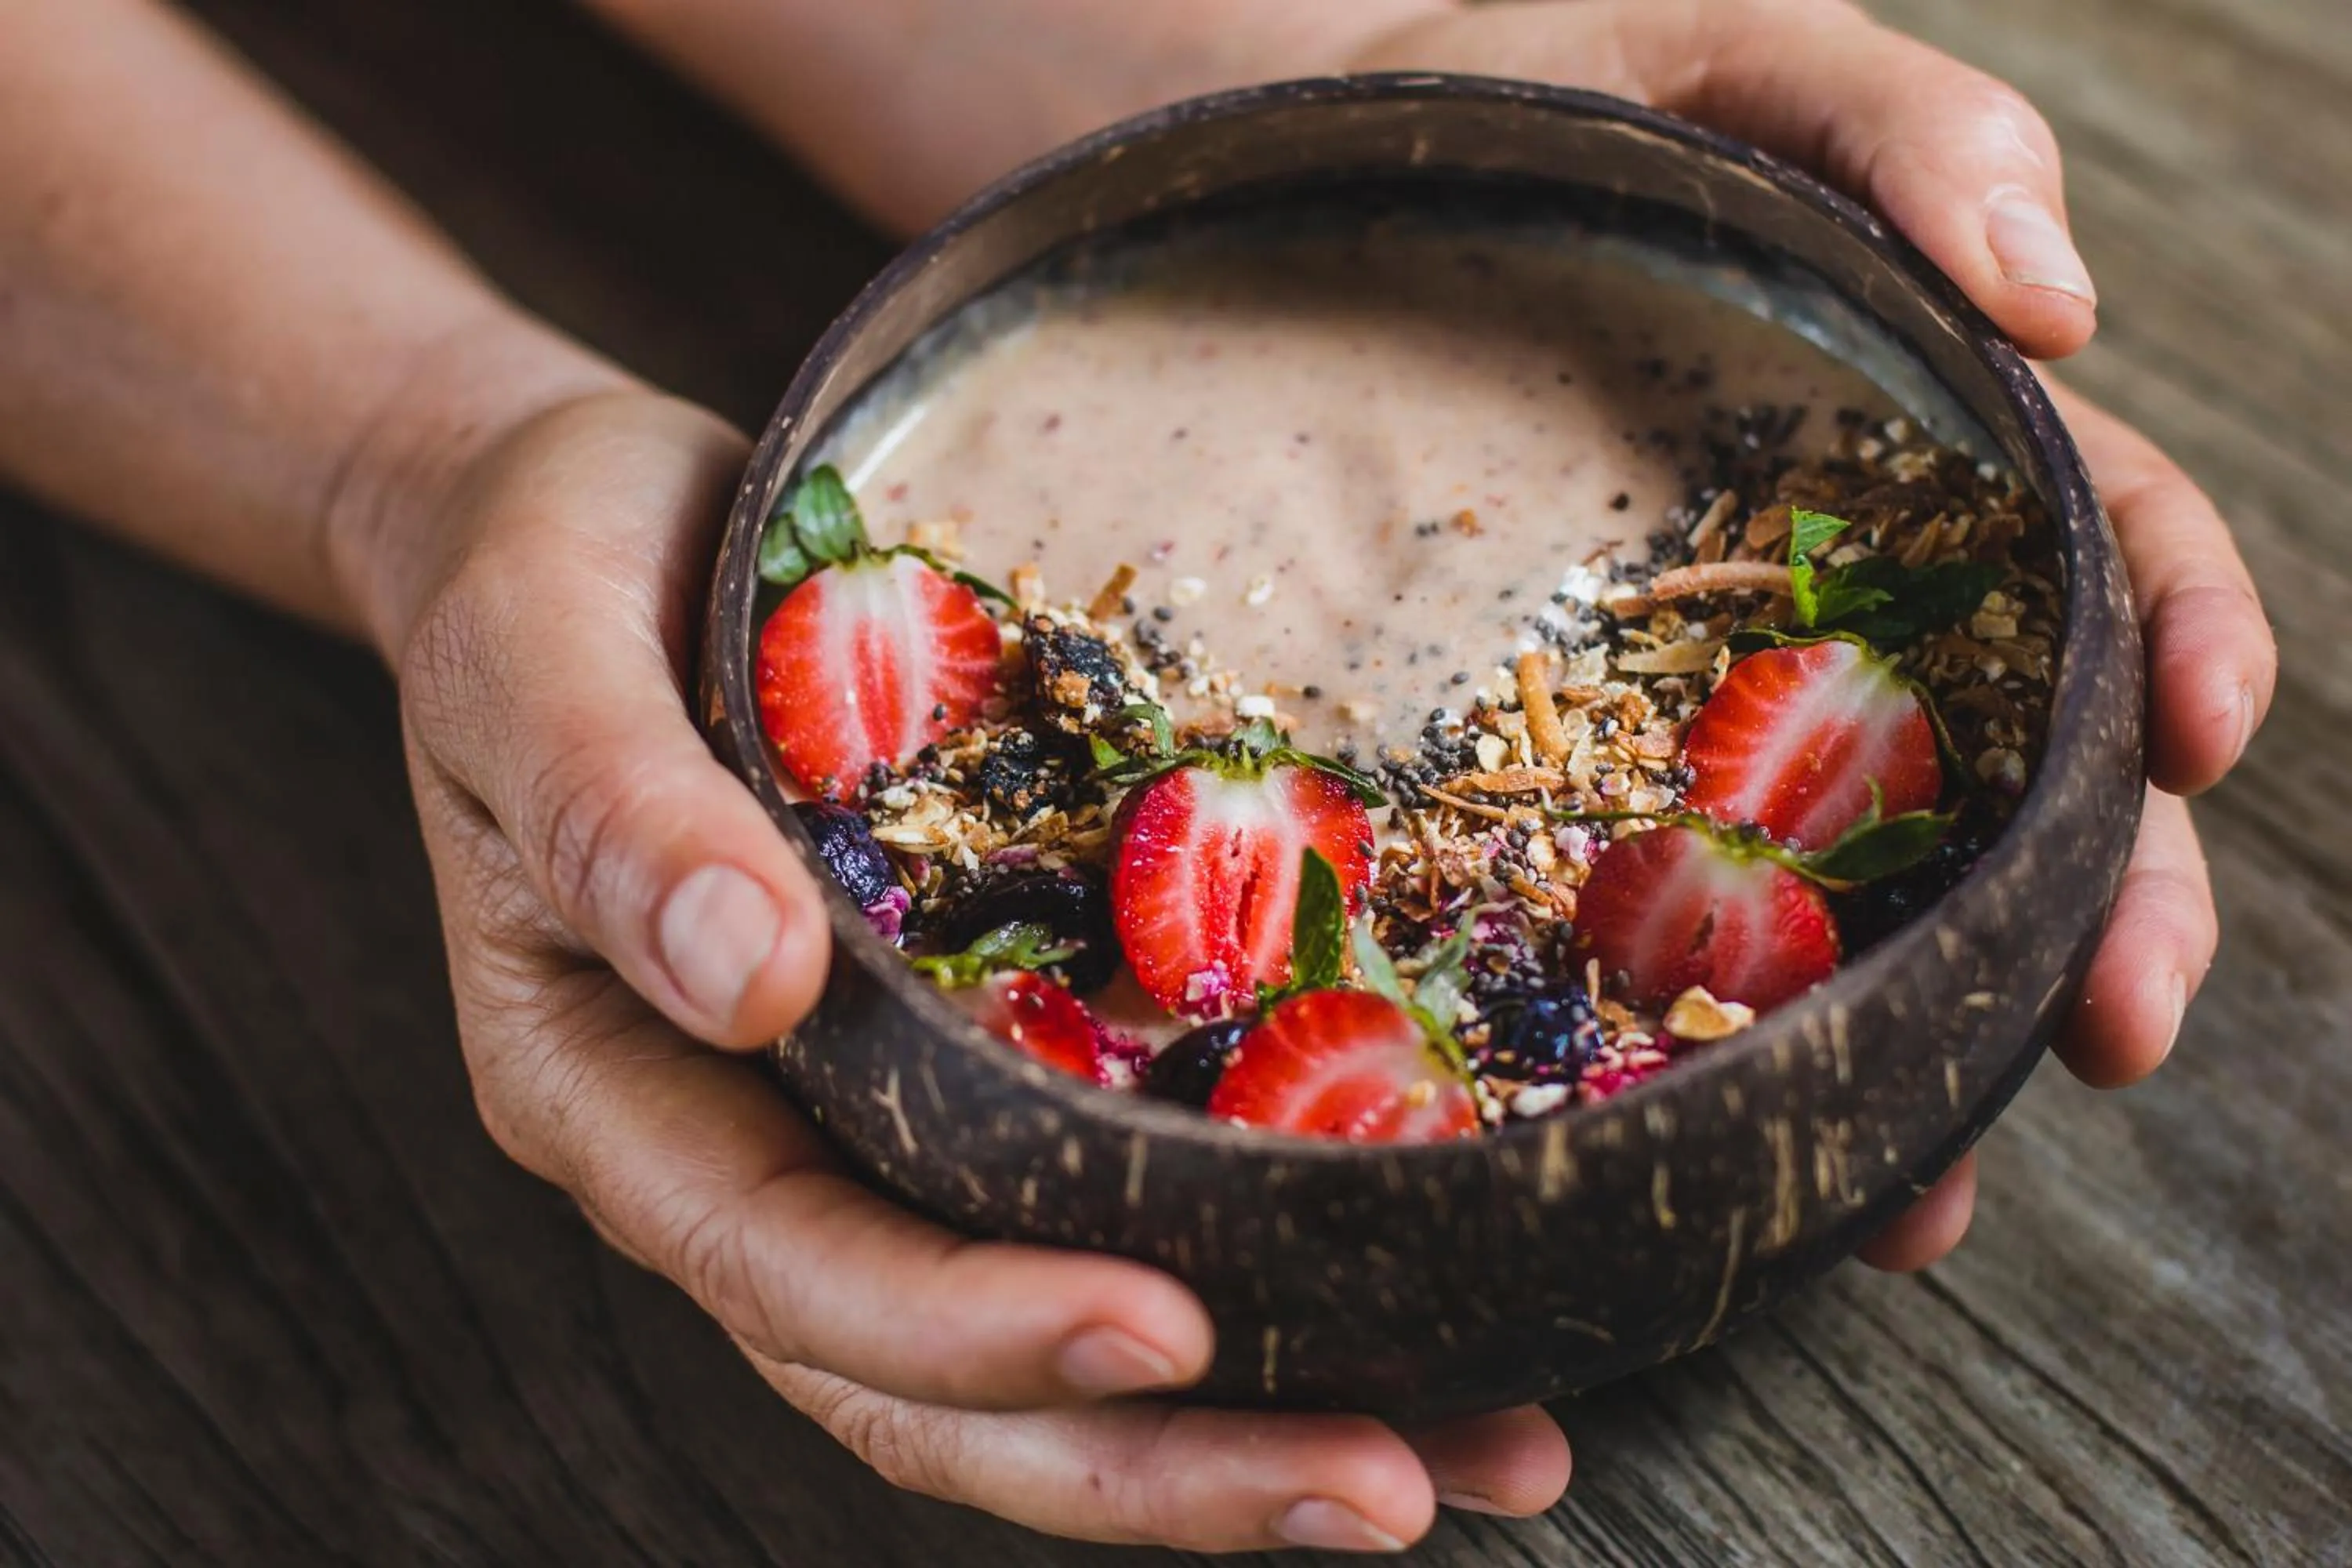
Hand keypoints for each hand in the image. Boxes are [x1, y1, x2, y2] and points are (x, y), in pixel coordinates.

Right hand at [362, 385, 1569, 1550]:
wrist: (597, 524)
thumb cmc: (547, 574)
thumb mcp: (534, 649)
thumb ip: (612, 812)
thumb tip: (749, 973)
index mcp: (619, 1090)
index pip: (794, 1271)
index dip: (969, 1331)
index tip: (1164, 1334)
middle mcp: (751, 1149)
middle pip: (939, 1383)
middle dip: (1155, 1461)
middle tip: (1381, 1488)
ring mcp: (870, 1122)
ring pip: (1042, 1345)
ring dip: (1245, 1423)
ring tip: (1468, 1453)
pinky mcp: (974, 1061)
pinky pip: (1106, 1198)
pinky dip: (1261, 1271)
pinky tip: (1428, 1294)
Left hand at [1347, 0, 2274, 1267]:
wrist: (1271, 198)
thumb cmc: (1508, 111)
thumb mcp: (1709, 60)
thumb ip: (1897, 127)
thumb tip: (2066, 307)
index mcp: (1911, 445)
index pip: (2103, 551)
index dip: (2187, 644)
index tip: (2206, 740)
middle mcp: (1828, 606)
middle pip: (2022, 770)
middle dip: (2099, 906)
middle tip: (2115, 1034)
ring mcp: (1685, 705)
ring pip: (1859, 892)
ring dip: (1922, 1044)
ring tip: (1925, 1186)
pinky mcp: (1543, 768)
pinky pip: (1642, 912)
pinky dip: (1701, 1035)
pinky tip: (1716, 1136)